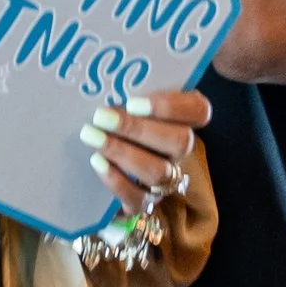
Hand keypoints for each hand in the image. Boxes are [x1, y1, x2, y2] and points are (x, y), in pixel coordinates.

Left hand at [81, 89, 211, 214]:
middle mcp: (177, 151)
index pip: (198, 110)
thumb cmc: (108, 123)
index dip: (171, 106)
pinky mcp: (143, 203)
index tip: (133, 102)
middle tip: (101, 116)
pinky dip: (117, 181)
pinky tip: (97, 162)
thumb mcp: (118, 104)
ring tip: (91, 136)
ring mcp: (164, 180)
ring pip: (160, 171)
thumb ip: (121, 92)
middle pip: (181, 142)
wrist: (87, 172)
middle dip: (138, 129)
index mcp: (179, 119)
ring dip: (123, 152)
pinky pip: (139, 199)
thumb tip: (101, 82)